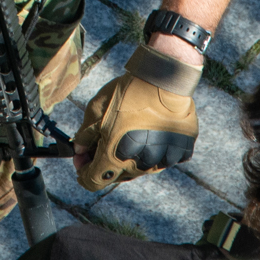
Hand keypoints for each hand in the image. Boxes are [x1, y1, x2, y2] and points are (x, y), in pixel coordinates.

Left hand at [72, 41, 200, 190]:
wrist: (165, 78)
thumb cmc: (128, 92)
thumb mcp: (95, 110)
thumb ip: (84, 136)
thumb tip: (79, 150)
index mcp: (115, 157)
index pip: (92, 181)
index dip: (83, 171)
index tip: (83, 158)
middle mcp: (139, 165)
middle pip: (116, 176)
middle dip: (105, 162)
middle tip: (103, 141)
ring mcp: (163, 160)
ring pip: (140, 169)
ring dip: (130, 158)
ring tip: (129, 133)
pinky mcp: (180, 152)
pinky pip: (163, 160)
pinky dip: (155, 150)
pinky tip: (151, 132)